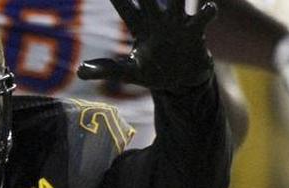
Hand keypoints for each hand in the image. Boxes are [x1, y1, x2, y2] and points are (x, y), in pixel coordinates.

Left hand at [78, 0, 217, 90]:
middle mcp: (158, 19)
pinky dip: (207, 11)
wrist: (181, 81)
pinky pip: (202, 16)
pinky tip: (209, 7)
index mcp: (140, 26)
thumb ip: (106, 69)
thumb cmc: (152, 72)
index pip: (125, 6)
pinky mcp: (195, 31)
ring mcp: (177, 22)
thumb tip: (79, 71)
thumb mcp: (128, 72)